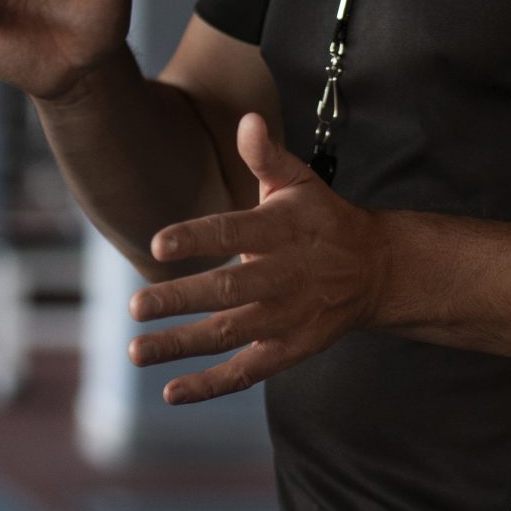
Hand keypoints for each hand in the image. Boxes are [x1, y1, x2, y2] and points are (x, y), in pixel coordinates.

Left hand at [128, 113, 388, 403]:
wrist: (376, 271)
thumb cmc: (323, 219)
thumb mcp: (299, 181)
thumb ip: (266, 155)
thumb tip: (248, 118)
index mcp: (281, 231)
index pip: (234, 232)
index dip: (197, 237)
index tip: (158, 243)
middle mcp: (284, 277)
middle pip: (229, 291)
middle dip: (181, 299)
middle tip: (134, 306)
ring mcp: (287, 318)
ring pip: (230, 334)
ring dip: (182, 345)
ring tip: (135, 351)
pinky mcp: (288, 350)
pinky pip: (246, 372)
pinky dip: (209, 386)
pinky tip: (170, 391)